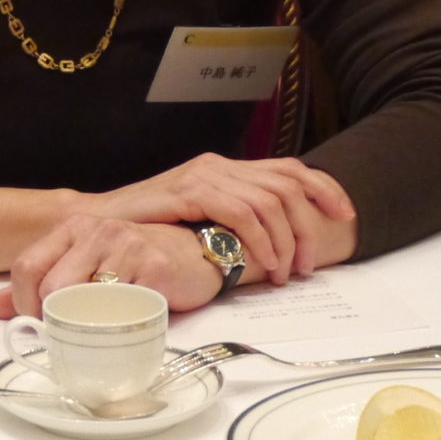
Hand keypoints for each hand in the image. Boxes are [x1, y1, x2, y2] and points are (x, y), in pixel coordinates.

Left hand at [0, 214, 225, 319]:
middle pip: (51, 288)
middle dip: (53, 319)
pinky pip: (122, 309)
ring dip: (86, 326)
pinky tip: (127, 322)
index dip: (23, 303)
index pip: (26, 267)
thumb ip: (39, 282)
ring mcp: (127, 246)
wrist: (195, 253)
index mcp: (73, 227)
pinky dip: (119, 326)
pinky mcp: (154, 268)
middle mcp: (97, 230)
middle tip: (69, 333)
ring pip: (84, 300)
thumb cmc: (136, 261)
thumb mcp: (83, 263)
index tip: (38, 322)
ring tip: (99, 329)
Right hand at [89, 152, 354, 283]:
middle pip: (288, 184)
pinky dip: (261, 240)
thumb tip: (275, 247)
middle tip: (307, 265)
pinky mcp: (190, 190)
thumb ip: (230, 225)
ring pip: (270, 201)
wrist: (95, 225)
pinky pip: (243, 212)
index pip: (289, 169)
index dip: (324, 189)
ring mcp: (205, 175)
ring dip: (286, 240)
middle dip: (309, 226)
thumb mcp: (197, 224)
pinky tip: (263, 264)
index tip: (345, 216)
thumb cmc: (146, 232)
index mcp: (227, 170)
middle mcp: (220, 166)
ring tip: (284, 273)